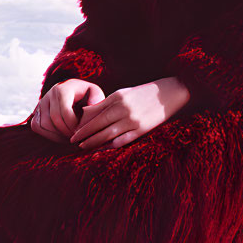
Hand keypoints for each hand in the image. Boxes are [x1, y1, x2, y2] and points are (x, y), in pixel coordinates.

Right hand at [28, 78, 105, 142]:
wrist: (72, 93)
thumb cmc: (85, 95)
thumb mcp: (94, 92)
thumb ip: (96, 98)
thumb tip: (92, 105)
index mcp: (62, 89)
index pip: (65, 111)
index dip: (73, 125)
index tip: (82, 131)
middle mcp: (48, 94)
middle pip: (54, 120)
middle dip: (66, 132)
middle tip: (77, 138)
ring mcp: (40, 103)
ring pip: (44, 125)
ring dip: (58, 135)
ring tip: (70, 138)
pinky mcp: (35, 112)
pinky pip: (38, 127)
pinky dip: (49, 135)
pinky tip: (61, 136)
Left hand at [69, 76, 190, 150]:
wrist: (170, 93)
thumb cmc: (144, 93)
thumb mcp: (124, 93)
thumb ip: (106, 103)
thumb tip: (86, 113)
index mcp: (118, 97)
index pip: (94, 113)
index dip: (82, 124)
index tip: (73, 130)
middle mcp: (123, 108)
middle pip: (98, 125)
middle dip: (84, 134)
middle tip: (73, 141)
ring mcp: (132, 120)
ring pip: (107, 135)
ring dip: (93, 142)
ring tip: (84, 147)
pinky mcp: (141, 129)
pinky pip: (122, 141)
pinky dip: (110, 146)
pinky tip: (102, 148)